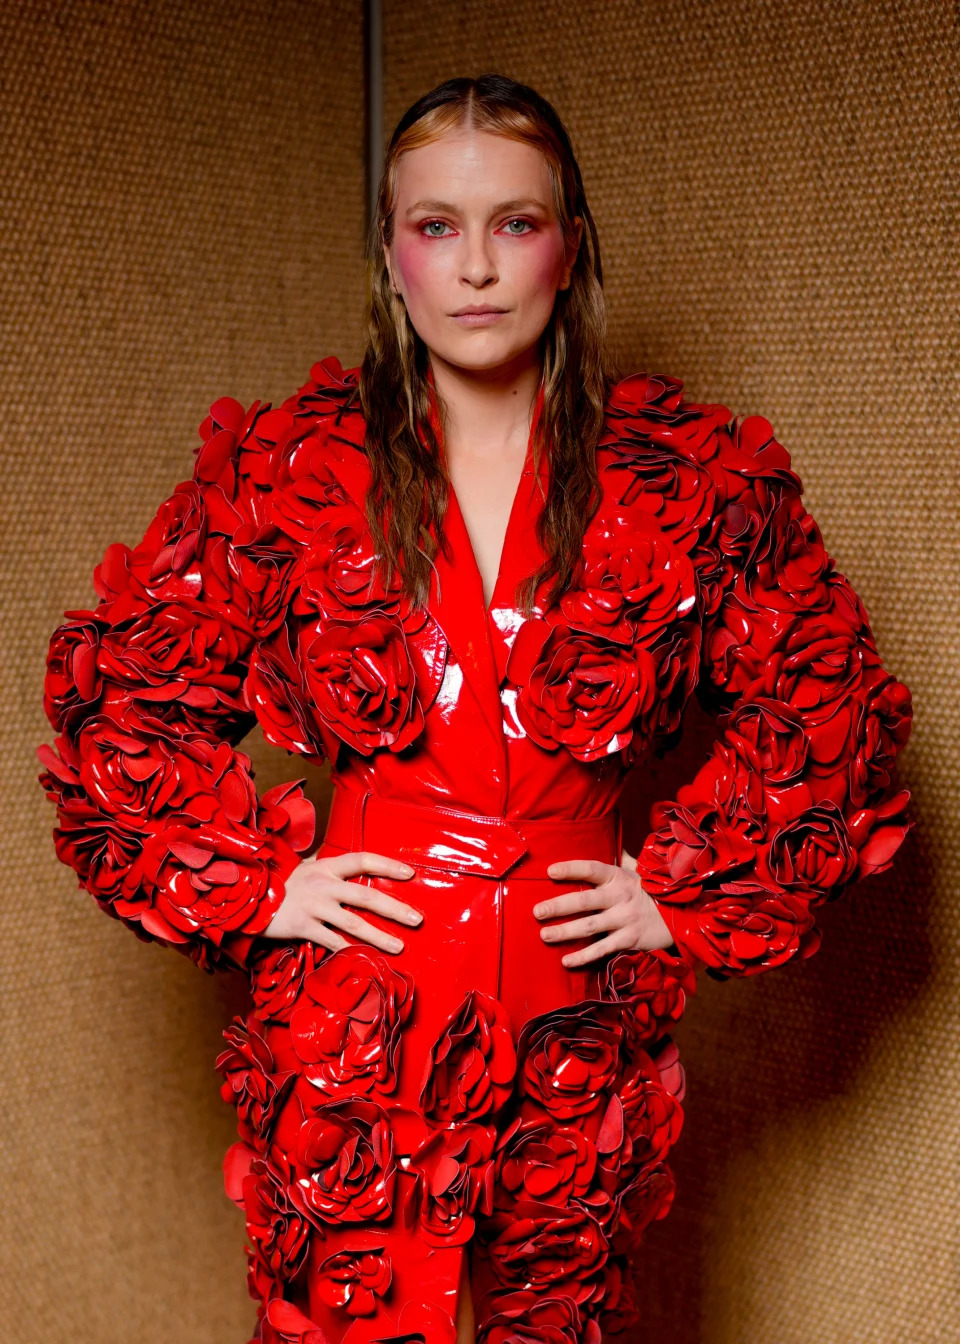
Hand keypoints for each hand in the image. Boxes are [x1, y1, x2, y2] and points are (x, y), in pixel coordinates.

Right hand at [263, 850, 422, 954]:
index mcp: (326, 867)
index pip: (363, 860)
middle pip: (366, 896)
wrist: (247, 897)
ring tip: (400, 946)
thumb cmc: (282, 883)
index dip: (387, 865)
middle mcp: (323, 885)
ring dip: (379, 936)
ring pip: (353, 923)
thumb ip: (328, 866)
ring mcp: (313, 907)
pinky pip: (331, 942)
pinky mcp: (302, 927)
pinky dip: (349, 952)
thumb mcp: (305, 867)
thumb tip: (353, 863)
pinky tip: (365, 960)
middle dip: (395, 908)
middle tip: (417, 919)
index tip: (410, 874)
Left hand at [533, 847, 674, 967]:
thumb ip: (622, 859)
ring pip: (589, 926)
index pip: (591, 869)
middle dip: (558, 906)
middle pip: (584, 901)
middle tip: (537, 912)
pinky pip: (603, 949)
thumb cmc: (651, 891)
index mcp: (619, 877)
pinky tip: (566, 961)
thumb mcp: (638, 871)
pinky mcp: (629, 940)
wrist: (681, 914)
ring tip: (544, 935)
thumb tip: (612, 837)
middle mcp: (620, 897)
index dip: (570, 869)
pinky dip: (584, 956)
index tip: (550, 871)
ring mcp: (624, 919)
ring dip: (565, 931)